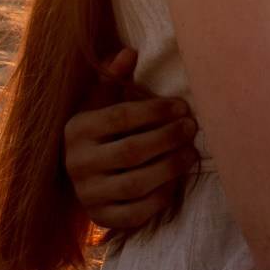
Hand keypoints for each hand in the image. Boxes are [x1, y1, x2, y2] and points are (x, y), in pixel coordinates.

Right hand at [63, 47, 197, 230]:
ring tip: (190, 152)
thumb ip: (112, 77)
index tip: (182, 105)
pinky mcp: (100, 217)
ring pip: (134, 184)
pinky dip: (159, 198)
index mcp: (77, 129)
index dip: (155, 111)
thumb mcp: (98, 101)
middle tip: (192, 127)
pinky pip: (134, 213)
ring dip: (169, 167)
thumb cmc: (97, 129)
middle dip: (167, 138)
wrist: (77, 173)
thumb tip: (130, 52)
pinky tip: (175, 181)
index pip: (120, 117)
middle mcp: (77, 164)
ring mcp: (88, 194)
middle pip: (131, 151)